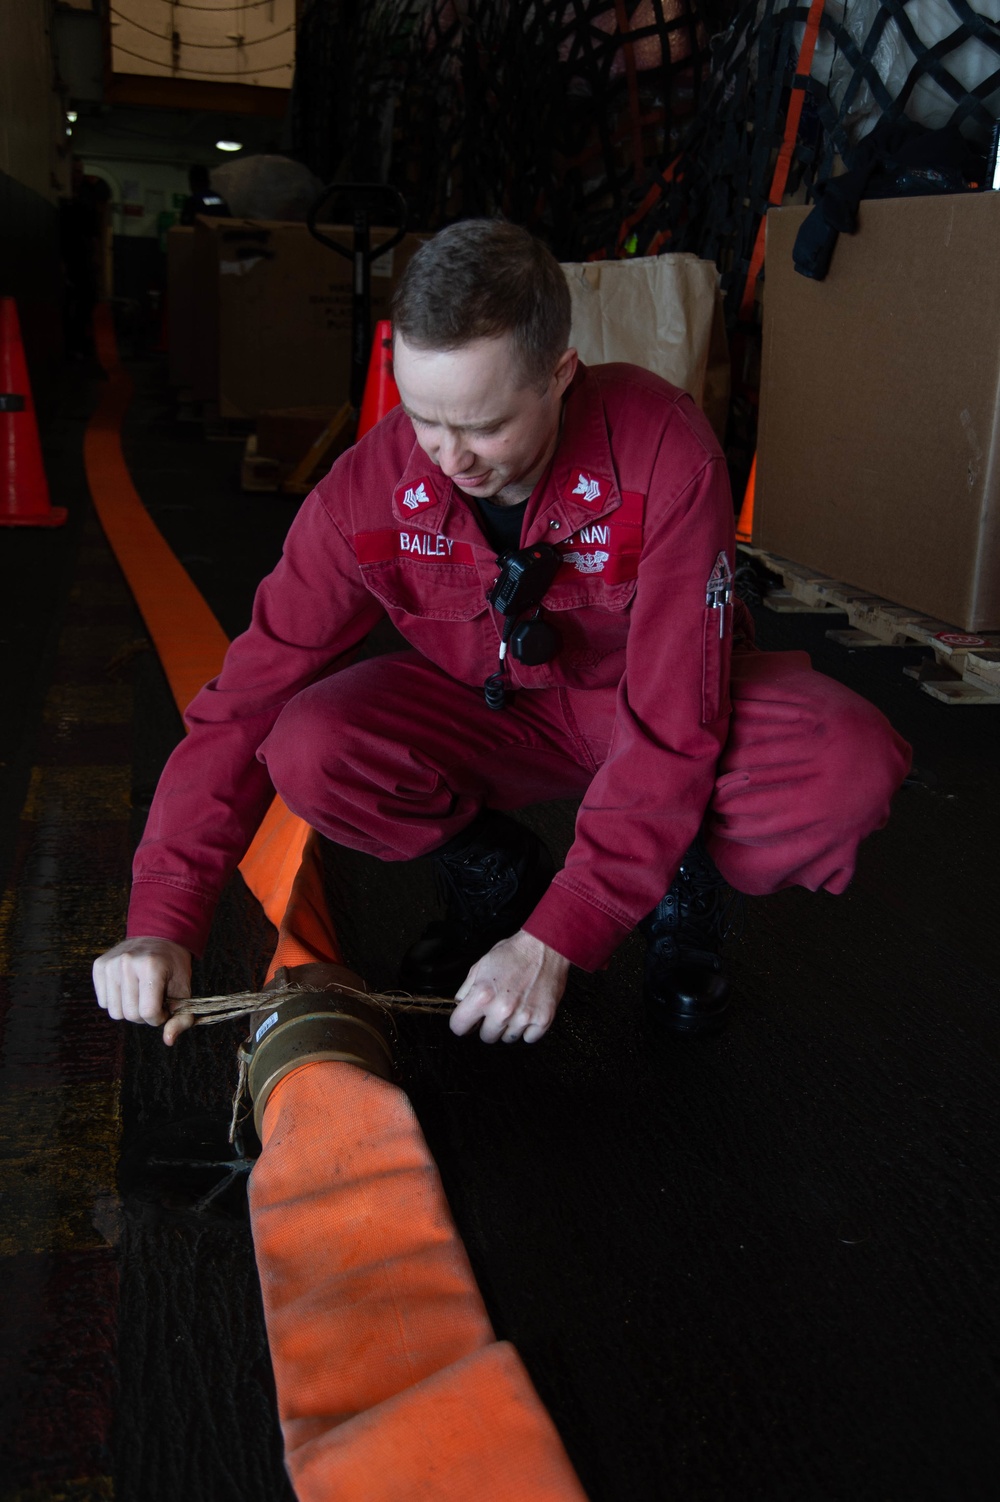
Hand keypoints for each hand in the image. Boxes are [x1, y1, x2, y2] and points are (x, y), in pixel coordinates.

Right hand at [92, 936, 193, 1046]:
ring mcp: (110, 964)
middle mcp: (127, 963)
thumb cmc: (173, 965)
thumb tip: (168, 1040)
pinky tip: (128, 988)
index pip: (148, 1012)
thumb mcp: (184, 988)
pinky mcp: (99, 966)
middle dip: (145, 1015)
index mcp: (151, 966)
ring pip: (115, 1012)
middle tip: (153, 1000)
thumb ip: (181, 1017)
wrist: (159, 935)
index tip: (165, 1008)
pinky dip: (117, 1001)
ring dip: (130, 1010)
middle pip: (130, 1015)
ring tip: (141, 994)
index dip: (159, 1017)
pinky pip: (104, 1002)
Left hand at [450, 930, 569, 1043]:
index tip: (469, 1020)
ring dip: (508, 1027)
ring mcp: (524, 1017)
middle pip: (486, 1037)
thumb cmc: (514, 953)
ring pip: (507, 1039)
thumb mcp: (480, 965)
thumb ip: (466, 989)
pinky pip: (529, 1038)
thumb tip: (460, 1006)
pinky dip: (527, 1029)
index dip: (462, 1022)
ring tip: (514, 1007)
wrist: (545, 947)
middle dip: (488, 1025)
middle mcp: (502, 1010)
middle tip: (496, 1009)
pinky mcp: (543, 1019)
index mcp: (483, 995)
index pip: (458, 1027)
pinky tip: (527, 1012)